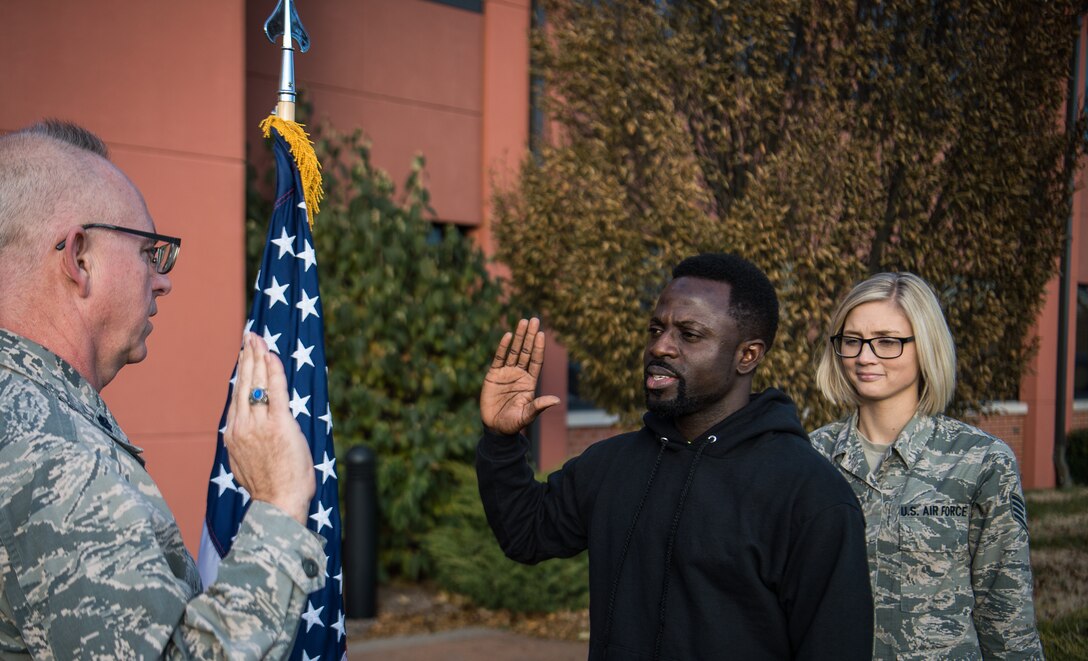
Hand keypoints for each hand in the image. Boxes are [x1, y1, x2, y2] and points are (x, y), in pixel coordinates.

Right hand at [223, 333, 315, 524]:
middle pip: (244, 383)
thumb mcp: (246, 464)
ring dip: (258, 357)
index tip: (244, 357)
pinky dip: (274, 370)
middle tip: (249, 337)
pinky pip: (276, 390)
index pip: (238, 396)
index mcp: (233, 435)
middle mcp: (242, 426)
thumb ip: (246, 444)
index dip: (242, 374)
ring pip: (257, 382)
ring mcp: (259, 424)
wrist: (277, 504)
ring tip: (258, 339)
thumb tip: (250, 435)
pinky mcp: (279, 424)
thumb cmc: (269, 489)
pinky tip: (272, 355)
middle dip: (247, 357)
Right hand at [480, 317, 559, 435]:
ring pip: (514, 351)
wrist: (495, 428)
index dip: (539, 348)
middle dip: (531, 336)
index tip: (542, 334)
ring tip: (524, 321)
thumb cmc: (513, 423)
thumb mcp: (527, 415)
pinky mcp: (493, 375)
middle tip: (535, 319)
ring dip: (519, 336)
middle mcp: (520, 374)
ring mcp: (506, 373)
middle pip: (527, 351)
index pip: (536, 360)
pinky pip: (499, 358)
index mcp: (530, 382)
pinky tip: (508, 335)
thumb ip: (539, 406)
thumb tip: (557, 400)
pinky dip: (503, 347)